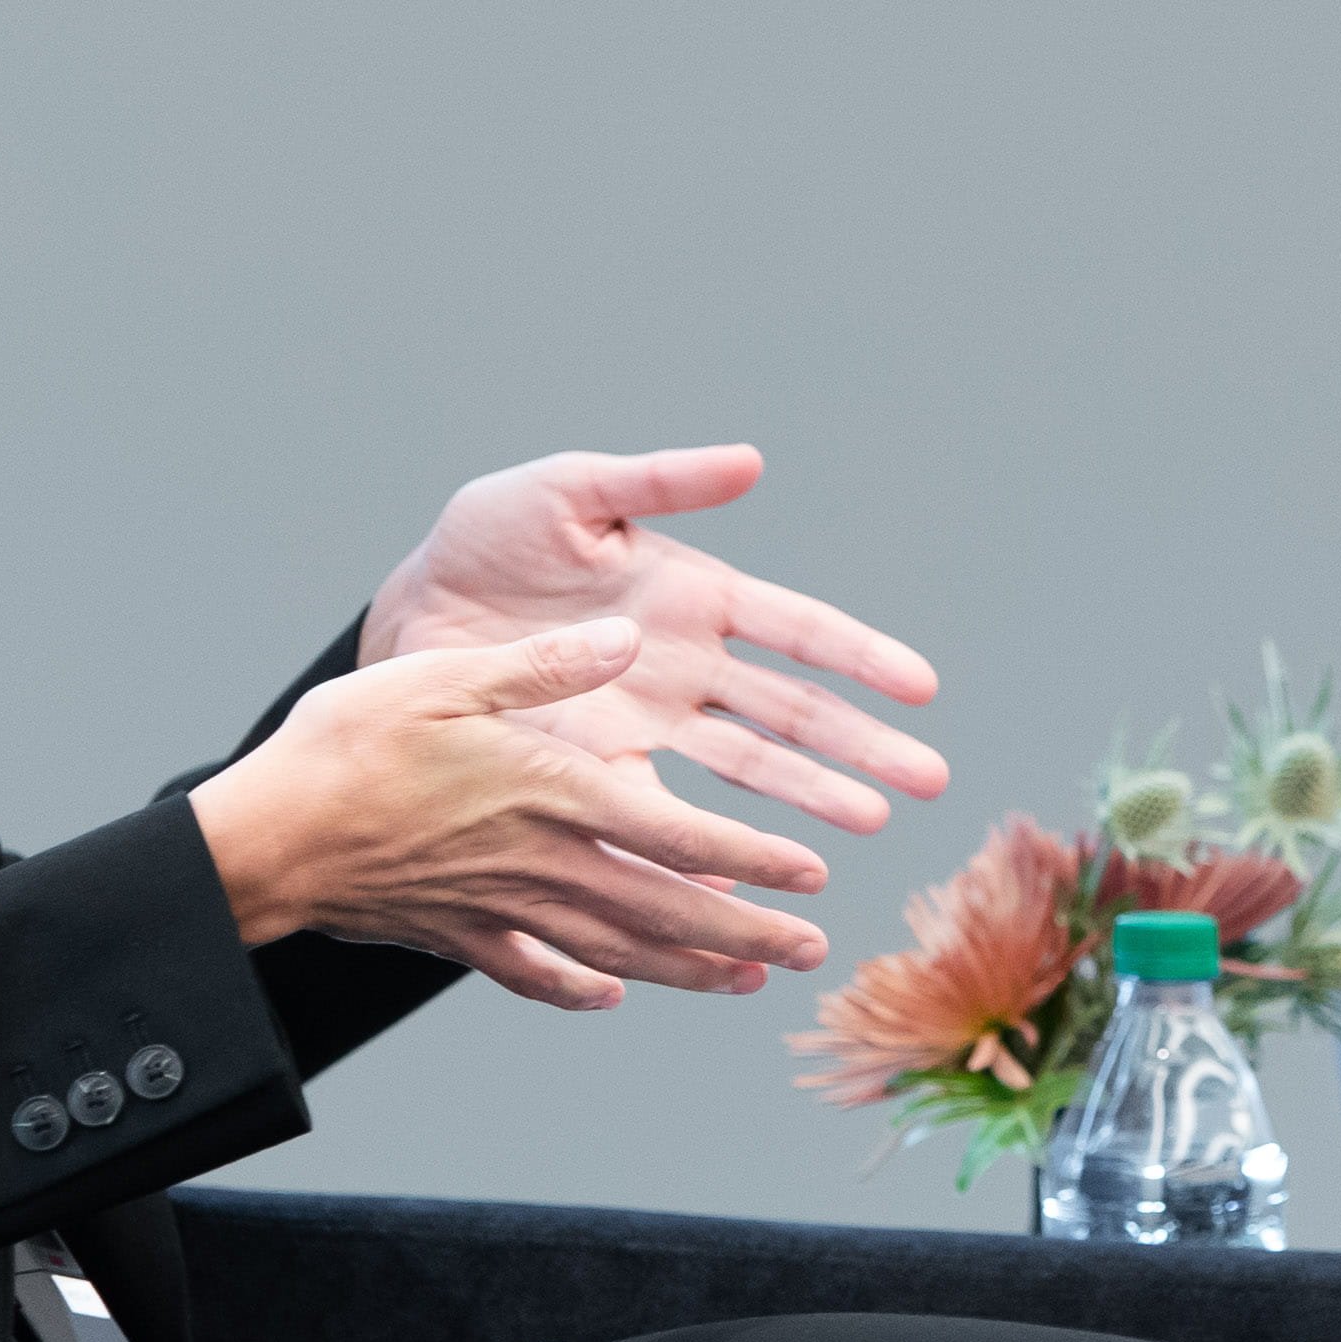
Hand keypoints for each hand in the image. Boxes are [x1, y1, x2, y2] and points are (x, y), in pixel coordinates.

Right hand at [189, 618, 836, 1009]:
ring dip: (689, 969)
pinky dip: (580, 989)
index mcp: (550, 793)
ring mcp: (501, 910)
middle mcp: (540, 863)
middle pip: (667, 910)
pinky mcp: (457, 935)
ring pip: (618, 952)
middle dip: (748, 933)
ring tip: (748, 979)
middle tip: (814, 949)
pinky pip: (534, 973)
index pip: (678, 838)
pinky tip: (612, 995)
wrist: (264, 840)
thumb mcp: (446, 676)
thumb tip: (625, 636)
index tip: (813, 876)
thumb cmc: (348, 745)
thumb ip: (544, 663)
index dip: (753, 861)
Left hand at [363, 444, 945, 835]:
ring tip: (867, 828)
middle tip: (928, 782)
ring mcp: (650, 726)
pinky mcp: (598, 771)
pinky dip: (702, 851)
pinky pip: (660, 817)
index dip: (861, 656)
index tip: (922, 689)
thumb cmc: (493, 537)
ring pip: (747, 768)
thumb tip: (751, 461)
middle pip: (793, 711)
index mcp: (694, 597)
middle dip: (861, 746)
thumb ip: (657, 483)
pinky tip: (744, 880)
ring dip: (807, 801)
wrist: (412, 609)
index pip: (797, 630)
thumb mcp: (573, 492)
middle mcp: (687, 669)